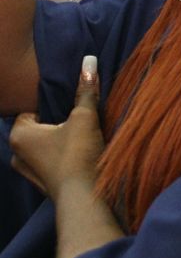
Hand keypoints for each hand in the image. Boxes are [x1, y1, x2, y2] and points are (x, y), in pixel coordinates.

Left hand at [10, 56, 104, 200]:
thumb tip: (88, 60)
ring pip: (43, 145)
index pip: (32, 109)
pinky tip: (79, 155)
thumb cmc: (78, 155)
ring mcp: (27, 171)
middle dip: (56, 123)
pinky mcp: (41, 182)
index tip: (71, 106)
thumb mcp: (84, 117)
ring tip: (81, 137)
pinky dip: (60, 156)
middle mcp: (16, 152)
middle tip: (78, 120)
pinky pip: (48, 160)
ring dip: (58, 140)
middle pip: (38, 127)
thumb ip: (86, 90)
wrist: (84, 197)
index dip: (53, 105)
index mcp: (19, 134)